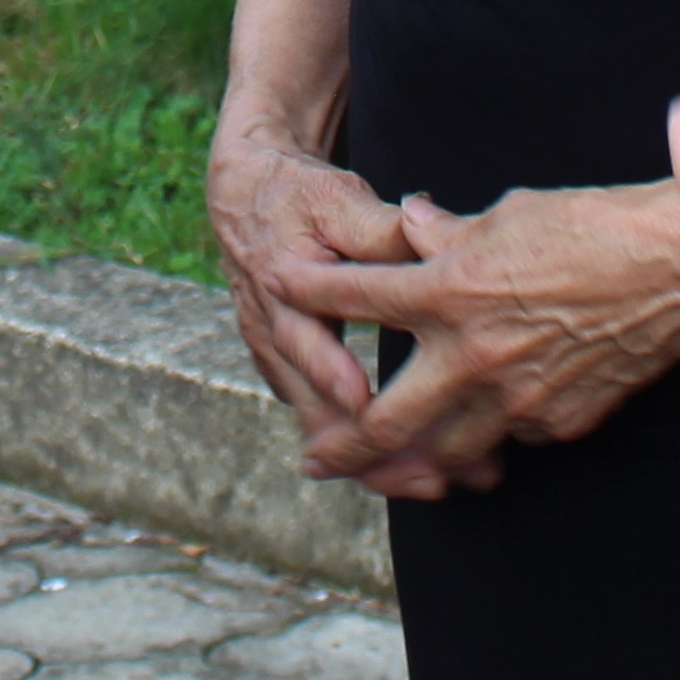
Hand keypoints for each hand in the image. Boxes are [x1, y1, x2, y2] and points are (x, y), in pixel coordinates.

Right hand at [207, 121, 401, 457]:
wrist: (245, 197)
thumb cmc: (299, 196)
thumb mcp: (335, 199)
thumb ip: (377, 228)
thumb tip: (420, 236)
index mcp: (282, 288)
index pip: (306, 340)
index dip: (334, 375)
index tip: (366, 404)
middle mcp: (273, 333)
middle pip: (315, 408)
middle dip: (371, 449)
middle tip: (428, 476)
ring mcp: (277, 358)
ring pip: (321, 424)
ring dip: (374, 458)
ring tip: (434, 483)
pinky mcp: (288, 370)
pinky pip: (321, 417)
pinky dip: (360, 446)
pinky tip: (409, 466)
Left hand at [250, 181, 679, 502]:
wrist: (678, 270)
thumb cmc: (593, 228)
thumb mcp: (508, 214)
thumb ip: (447, 233)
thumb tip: (411, 226)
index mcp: (451, 291)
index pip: (360, 296)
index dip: (311, 291)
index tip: (279, 287)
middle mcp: (472, 355)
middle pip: (385, 420)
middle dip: (342, 446)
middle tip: (315, 459)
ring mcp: (516, 399)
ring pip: (446, 450)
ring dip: (415, 460)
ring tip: (390, 470)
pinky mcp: (558, 423)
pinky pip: (509, 439)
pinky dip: (490, 436)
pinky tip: (484, 431)